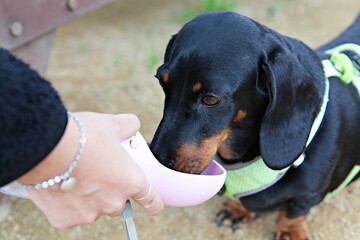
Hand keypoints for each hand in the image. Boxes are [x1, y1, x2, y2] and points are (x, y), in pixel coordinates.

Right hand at [18, 112, 163, 227]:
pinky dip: (67, 202)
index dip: (152, 202)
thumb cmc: (83, 137)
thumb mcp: (112, 125)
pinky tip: (60, 184)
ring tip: (75, 174)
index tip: (151, 203)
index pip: (152, 202)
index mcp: (132, 181)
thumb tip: (132, 125)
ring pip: (93, 208)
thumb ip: (128, 127)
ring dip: (88, 197)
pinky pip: (70, 213)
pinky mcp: (66, 220)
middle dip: (110, 191)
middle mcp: (114, 202)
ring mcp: (89, 214)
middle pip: (118, 203)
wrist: (46, 148)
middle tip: (97, 173)